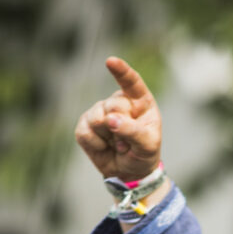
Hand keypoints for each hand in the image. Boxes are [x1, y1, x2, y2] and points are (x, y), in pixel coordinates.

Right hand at [75, 56, 161, 180]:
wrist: (130, 172)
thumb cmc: (143, 153)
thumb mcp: (147, 145)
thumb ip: (133, 131)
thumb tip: (109, 120)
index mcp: (139, 101)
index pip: (131, 82)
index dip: (121, 71)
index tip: (111, 62)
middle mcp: (119, 102)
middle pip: (112, 106)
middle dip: (120, 127)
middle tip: (128, 142)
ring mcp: (100, 111)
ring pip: (97, 118)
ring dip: (108, 137)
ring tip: (118, 144)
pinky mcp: (85, 125)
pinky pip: (85, 133)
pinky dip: (96, 145)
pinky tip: (105, 147)